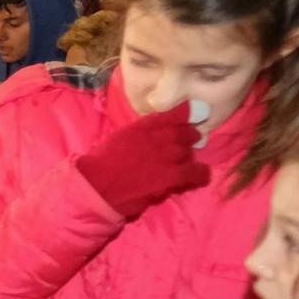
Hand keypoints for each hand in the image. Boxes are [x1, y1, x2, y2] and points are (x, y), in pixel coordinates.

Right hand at [73, 102, 210, 219]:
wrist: (96, 184)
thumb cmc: (101, 163)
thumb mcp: (120, 137)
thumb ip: (140, 132)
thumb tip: (156, 132)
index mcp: (143, 126)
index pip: (174, 114)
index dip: (186, 114)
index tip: (195, 114)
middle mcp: (158, 137)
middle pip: (185, 134)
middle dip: (188, 137)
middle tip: (188, 142)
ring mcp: (166, 156)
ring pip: (188, 152)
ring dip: (187, 156)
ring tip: (183, 161)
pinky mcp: (171, 175)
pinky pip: (194, 172)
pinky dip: (200, 173)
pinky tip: (201, 174)